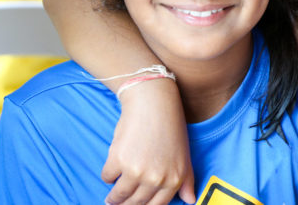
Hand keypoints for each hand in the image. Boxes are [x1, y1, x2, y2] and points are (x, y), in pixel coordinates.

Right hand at [102, 79, 195, 204]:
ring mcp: (137, 171)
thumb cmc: (171, 127)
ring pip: (119, 194)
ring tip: (110, 198)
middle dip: (126, 204)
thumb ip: (187, 181)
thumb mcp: (184, 155)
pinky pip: (107, 176)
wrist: (154, 103)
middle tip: (118, 203)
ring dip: (113, 197)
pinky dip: (108, 175)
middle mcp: (156, 179)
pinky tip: (112, 171)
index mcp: (174, 180)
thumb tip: (190, 201)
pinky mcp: (118, 160)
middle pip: (136, 202)